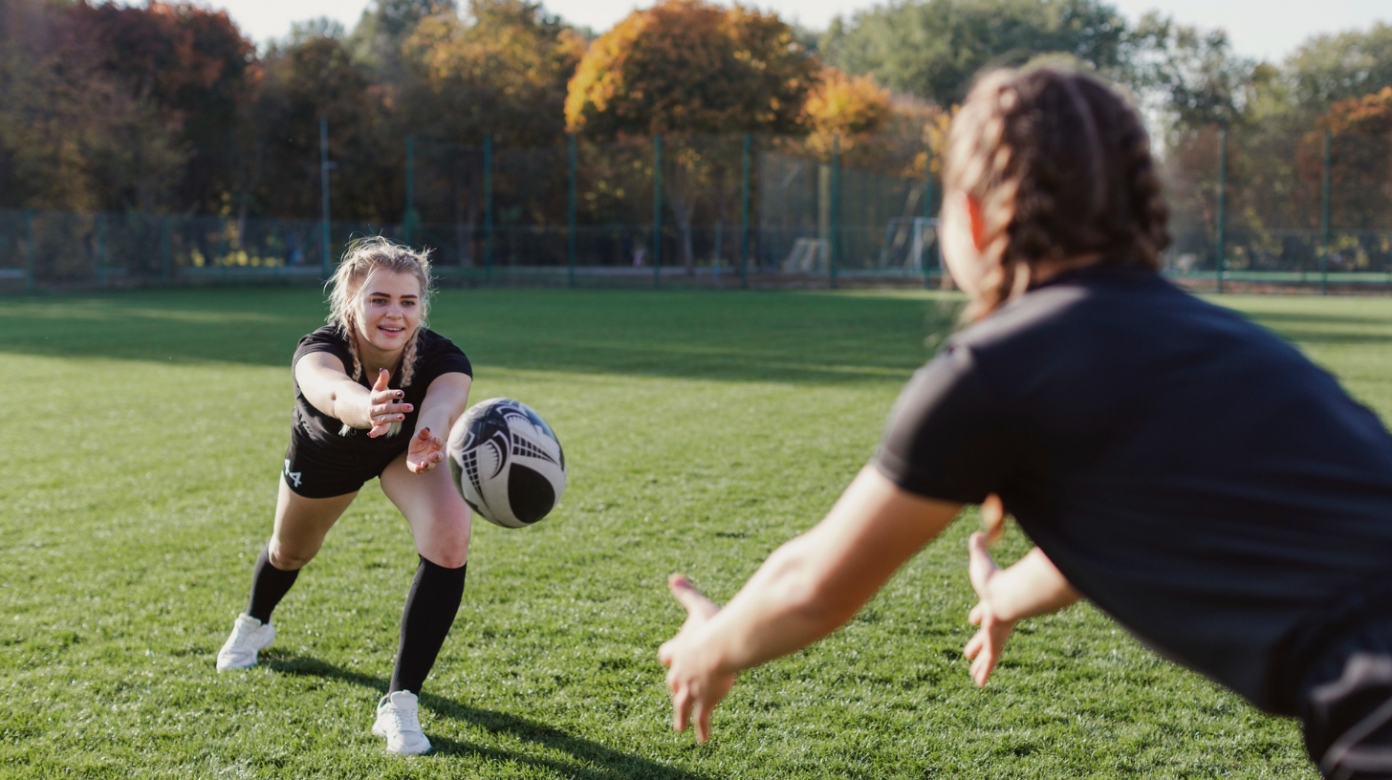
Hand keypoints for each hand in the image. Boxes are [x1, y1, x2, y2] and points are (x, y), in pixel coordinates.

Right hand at [366, 368, 410, 437]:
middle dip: (398, 407)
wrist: (366, 410)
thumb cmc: (378, 397)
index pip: (386, 395)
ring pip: (384, 417)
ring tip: (403, 417)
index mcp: (376, 397)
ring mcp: (375, 417)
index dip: (393, 394)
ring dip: (393, 418)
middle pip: (387, 407)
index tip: (403, 393)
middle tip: (411, 407)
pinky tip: (373, 435)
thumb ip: (382, 380)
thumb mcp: (379, 388)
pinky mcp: (376, 425)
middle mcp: (374, 407)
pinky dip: (375, 432)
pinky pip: (375, 429)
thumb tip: (383, 369)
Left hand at [406, 426, 443, 472]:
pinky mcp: (420, 467)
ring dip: (428, 465)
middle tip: (436, 455)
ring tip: (424, 464)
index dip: (438, 440)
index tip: (435, 438)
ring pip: (431, 465)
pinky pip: (420, 469)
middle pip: (438, 457)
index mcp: (436, 445)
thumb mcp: (421, 435)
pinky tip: (417, 468)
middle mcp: (434, 455)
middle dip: (437, 456)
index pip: (439, 442)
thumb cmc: (421, 440)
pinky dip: (419, 469)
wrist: (417, 449)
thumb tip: (426, 429)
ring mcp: (429, 462)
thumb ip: (423, 433)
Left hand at [658, 574, 735, 742]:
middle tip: (677, 694)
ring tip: (679, 727)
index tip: (670, 660)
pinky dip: (702, 729)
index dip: (671, 657)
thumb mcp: (697, 607)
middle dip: (676, 689)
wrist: (720, 648)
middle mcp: (679, 673)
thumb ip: (685, 594)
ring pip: (682, 706)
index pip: (667, 656)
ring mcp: (690, 689)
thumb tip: (673, 576)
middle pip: (673, 684)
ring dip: (681, 716)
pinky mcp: (703, 701)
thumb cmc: (711, 625)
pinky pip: (701, 719)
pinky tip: (702, 739)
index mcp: (677, 651)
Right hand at [963, 532, 1014, 687]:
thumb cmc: (994, 578)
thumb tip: (978, 532)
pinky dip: (984, 672)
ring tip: (976, 678)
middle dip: (978, 644)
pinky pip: (990, 660)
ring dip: (981, 664)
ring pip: (988, 652)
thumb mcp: (980, 560)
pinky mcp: (996, 643)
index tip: (972, 619)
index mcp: (993, 602)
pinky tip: (980, 684)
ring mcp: (997, 633)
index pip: (984, 610)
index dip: (977, 613)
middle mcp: (996, 620)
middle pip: (985, 635)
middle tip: (970, 653)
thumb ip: (978, 547)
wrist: (1011, 595)